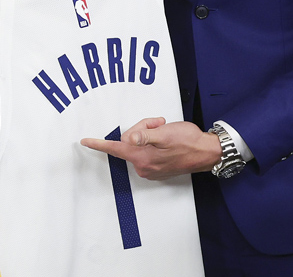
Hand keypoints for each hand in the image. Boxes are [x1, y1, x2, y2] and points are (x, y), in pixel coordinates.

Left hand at [80, 117, 221, 180]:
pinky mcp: (156, 168)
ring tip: (165, 130)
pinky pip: (146, 151)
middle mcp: (144, 166)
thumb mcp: (165, 133)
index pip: (115, 149)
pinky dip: (153, 142)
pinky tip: (166, 139)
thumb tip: (128, 138)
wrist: (207, 153)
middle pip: (129, 142)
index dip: (99, 144)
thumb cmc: (189, 141)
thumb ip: (145, 135)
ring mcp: (150, 168)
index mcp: (143, 157)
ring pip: (138, 145)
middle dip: (141, 128)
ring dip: (148, 134)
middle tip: (158, 123)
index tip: (85, 141)